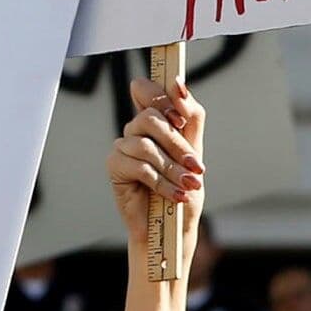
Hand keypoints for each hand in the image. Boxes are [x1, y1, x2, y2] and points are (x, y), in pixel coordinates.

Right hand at [109, 79, 203, 259]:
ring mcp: (122, 146)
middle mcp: (134, 129)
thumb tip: (178, 84)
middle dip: (177, 145)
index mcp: (154, 121)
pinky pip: (140, 166)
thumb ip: (191, 116)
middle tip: (196, 168)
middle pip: (150, 118)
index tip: (180, 120)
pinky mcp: (114, 166)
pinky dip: (162, 182)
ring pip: (146, 145)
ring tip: (188, 186)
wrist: (173, 225)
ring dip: (173, 168)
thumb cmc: (184, 187)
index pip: (145, 89)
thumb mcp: (195, 150)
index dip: (161, 97)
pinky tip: (175, 195)